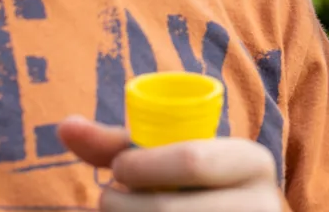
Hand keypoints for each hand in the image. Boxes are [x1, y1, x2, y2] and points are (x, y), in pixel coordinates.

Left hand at [58, 116, 281, 210]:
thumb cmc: (198, 191)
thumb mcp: (176, 161)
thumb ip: (123, 146)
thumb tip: (66, 125)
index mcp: (253, 162)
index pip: (192, 160)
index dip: (143, 167)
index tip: (117, 170)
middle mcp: (262, 203)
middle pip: (169, 209)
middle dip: (122, 205)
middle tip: (108, 201)